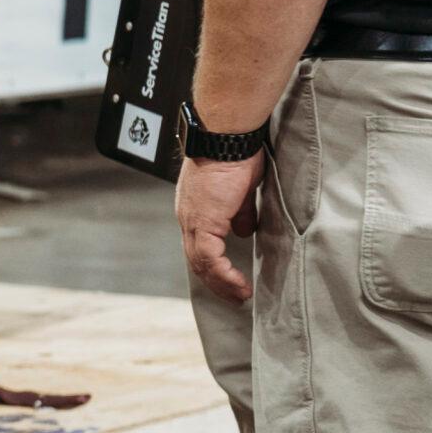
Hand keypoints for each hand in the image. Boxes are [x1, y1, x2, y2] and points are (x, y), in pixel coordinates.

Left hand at [177, 154, 265, 303]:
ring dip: (221, 284)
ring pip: (201, 263)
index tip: (231, 279)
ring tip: (240, 296)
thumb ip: (239, 212)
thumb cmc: (236, 153)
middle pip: (197, 260)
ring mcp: (193, 220)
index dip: (214, 266)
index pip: (199, 245)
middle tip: (235, 296)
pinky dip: (224, 275)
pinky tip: (239, 285)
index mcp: (195, 209)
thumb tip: (243, 230)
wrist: (227, 136)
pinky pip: (210, 258)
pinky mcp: (203, 221)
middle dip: (216, 282)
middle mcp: (188, 217)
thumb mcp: (241, 189)